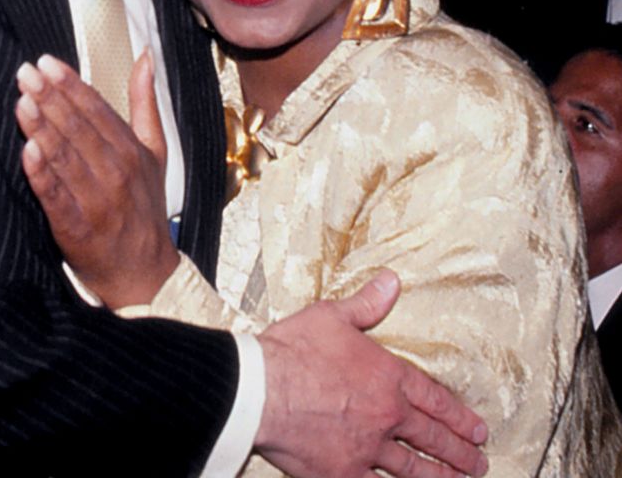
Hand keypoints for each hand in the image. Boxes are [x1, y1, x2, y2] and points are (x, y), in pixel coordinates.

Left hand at [15, 52, 178, 307]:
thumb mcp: (155, 152)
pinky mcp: (77, 228)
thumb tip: (146, 57)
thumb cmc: (145, 208)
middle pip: (78, 128)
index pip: (96, 109)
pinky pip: (56, 196)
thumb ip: (145, 103)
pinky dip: (42, 174)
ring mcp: (97, 200)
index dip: (70, 84)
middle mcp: (116, 172)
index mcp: (131, 150)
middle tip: (26, 73)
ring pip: (66, 157)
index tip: (47, 62)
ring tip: (22, 101)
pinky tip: (28, 151)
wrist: (146, 274)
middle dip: (51, 98)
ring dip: (43, 128)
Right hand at [257, 270, 487, 477]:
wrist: (262, 387)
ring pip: (413, 468)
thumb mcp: (332, 315)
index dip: (459, 416)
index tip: (478, 430)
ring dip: (440, 477)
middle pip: (431, 437)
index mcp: (386, 376)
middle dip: (459, 452)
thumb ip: (366, 304)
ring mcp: (367, 447)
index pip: (434, 399)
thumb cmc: (294, 349)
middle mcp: (385, 414)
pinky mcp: (345, 472)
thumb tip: (391, 282)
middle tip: (477, 462)